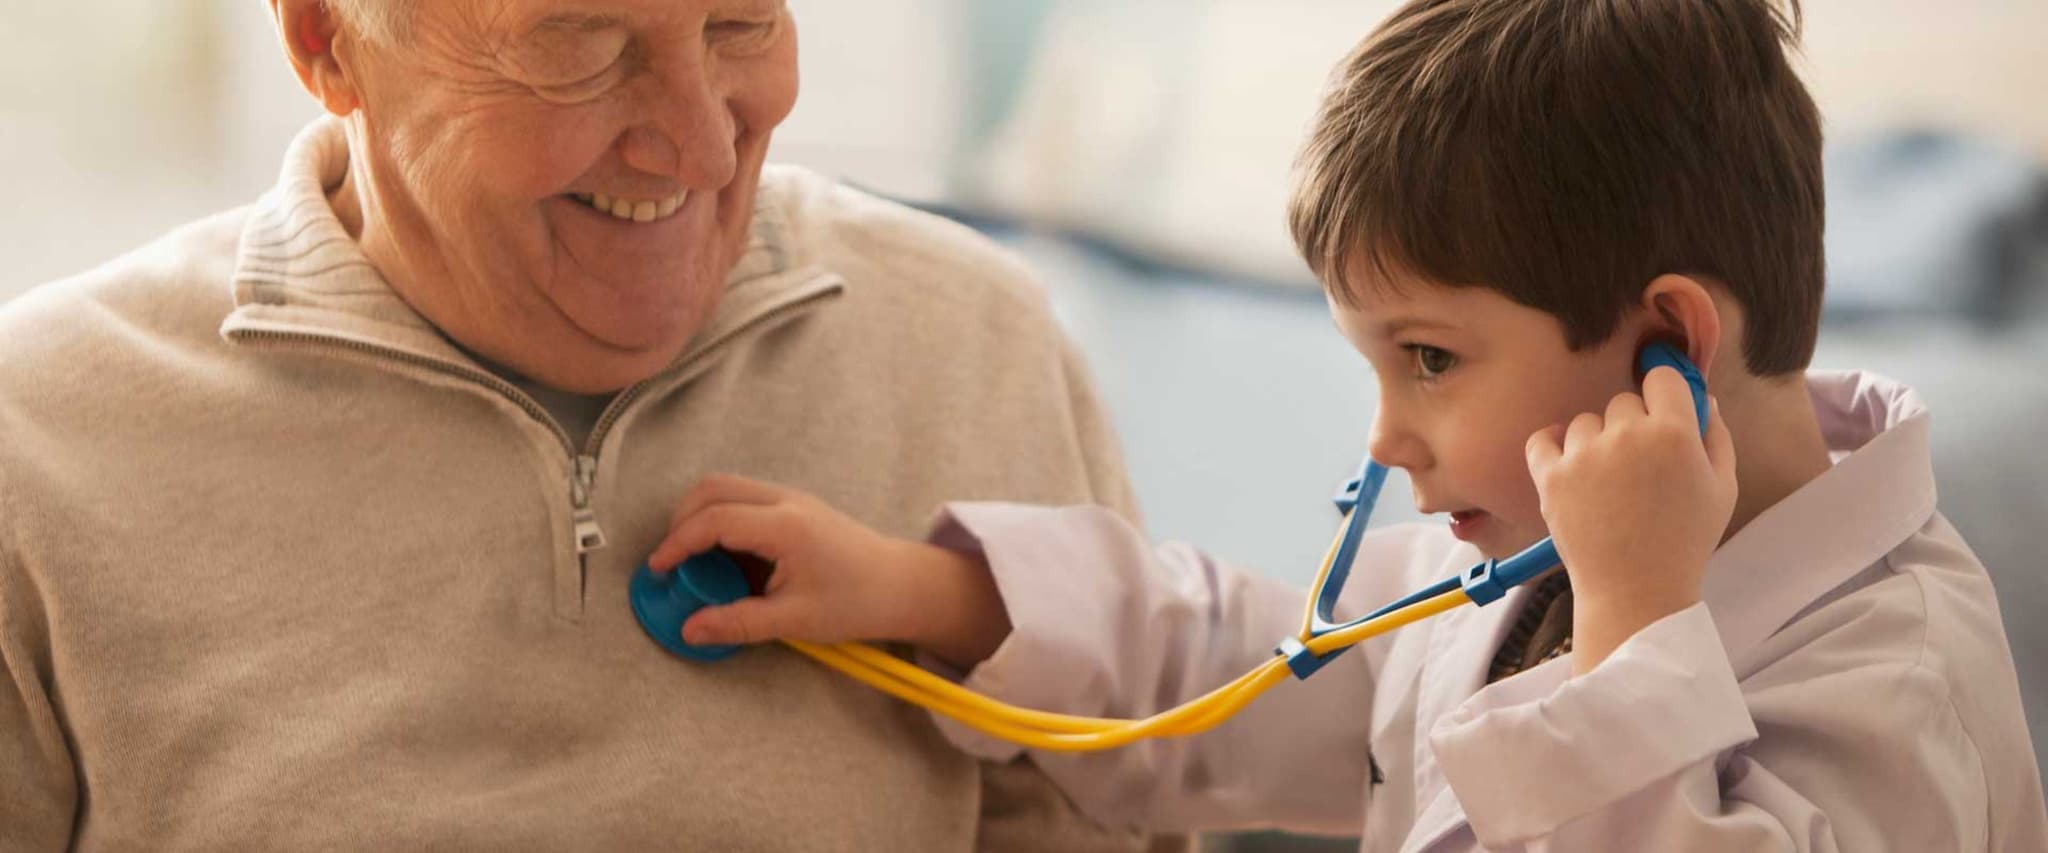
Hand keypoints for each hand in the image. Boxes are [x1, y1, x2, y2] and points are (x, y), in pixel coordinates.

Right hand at [648, 474, 1012, 669]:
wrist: (902, 585)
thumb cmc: (856, 602)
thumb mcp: (795, 620)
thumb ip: (738, 622)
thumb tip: (690, 629)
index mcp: (785, 525)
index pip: (714, 519)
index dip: (677, 543)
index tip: (658, 571)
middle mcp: (786, 500)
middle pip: (713, 488)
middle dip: (682, 520)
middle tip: (671, 561)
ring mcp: (791, 498)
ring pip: (727, 488)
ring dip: (701, 516)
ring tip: (694, 562)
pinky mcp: (795, 506)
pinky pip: (745, 500)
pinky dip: (723, 520)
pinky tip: (726, 560)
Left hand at [1524, 366, 1736, 673]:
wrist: (1636, 591)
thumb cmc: (1685, 540)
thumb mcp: (1722, 487)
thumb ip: (1715, 436)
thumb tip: (1704, 399)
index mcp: (1674, 433)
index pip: (1662, 377)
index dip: (1664, 394)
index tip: (1662, 412)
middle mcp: (1626, 435)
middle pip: (1623, 402)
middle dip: (1632, 427)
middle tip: (1638, 468)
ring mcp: (1584, 455)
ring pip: (1584, 423)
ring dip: (1594, 443)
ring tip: (1607, 485)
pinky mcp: (1550, 476)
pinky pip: (1542, 439)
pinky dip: (1552, 448)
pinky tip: (1569, 465)